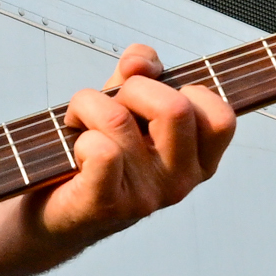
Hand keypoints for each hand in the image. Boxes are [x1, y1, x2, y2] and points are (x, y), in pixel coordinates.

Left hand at [30, 44, 236, 248]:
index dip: (186, 90)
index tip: (156, 99)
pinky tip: (76, 152)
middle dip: (131, 90)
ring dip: (87, 106)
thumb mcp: (127, 103)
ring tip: (79, 123)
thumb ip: (141, 72)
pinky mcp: (108, 205)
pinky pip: (99, 150)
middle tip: (111, 106)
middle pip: (175, 108)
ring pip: (118, 119)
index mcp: (199, 161)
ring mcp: (147, 197)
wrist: (55, 212)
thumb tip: (140, 63)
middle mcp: (181, 183)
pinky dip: (78, 137)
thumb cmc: (97, 152)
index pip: (220, 117)